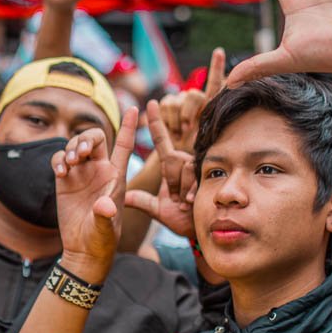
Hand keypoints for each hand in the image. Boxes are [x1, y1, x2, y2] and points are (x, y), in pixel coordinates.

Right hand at [50, 107, 137, 278]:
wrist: (83, 249)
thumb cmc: (102, 239)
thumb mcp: (107, 229)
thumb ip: (106, 215)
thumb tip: (104, 206)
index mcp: (116, 175)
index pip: (123, 144)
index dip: (128, 126)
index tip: (134, 107)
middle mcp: (100, 170)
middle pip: (96, 138)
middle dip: (86, 139)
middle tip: (80, 154)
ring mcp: (82, 175)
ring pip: (76, 146)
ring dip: (71, 149)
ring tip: (69, 164)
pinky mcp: (65, 182)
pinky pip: (60, 160)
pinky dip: (58, 160)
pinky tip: (60, 172)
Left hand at [125, 100, 197, 238]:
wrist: (200, 230)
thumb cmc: (181, 219)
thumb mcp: (157, 209)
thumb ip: (141, 201)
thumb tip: (122, 197)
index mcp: (170, 166)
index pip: (161, 140)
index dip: (156, 121)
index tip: (151, 102)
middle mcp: (184, 161)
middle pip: (172, 159)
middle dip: (171, 182)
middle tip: (176, 199)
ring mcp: (197, 166)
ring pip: (183, 167)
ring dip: (182, 188)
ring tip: (185, 201)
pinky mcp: (209, 173)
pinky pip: (195, 173)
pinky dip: (190, 190)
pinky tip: (191, 200)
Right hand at [156, 47, 225, 150]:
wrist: (178, 161)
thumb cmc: (198, 154)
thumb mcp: (209, 144)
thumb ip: (213, 131)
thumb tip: (213, 121)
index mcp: (210, 106)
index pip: (215, 85)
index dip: (216, 67)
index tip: (218, 51)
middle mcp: (196, 100)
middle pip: (193, 94)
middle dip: (189, 112)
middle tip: (187, 129)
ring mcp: (181, 101)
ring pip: (175, 102)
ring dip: (175, 121)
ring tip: (179, 133)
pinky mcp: (166, 105)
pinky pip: (164, 105)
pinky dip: (165, 118)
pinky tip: (165, 122)